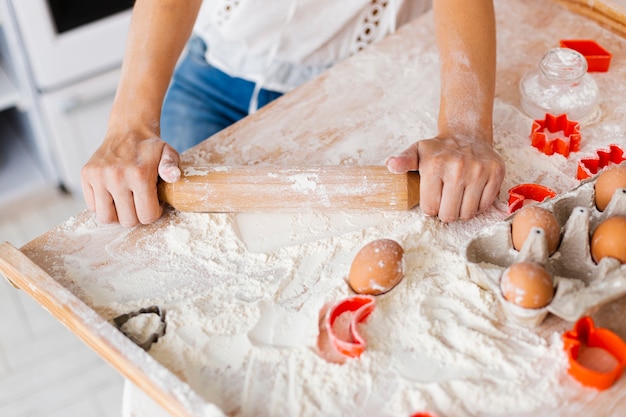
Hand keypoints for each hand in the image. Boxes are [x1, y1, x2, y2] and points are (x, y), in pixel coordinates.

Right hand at [81, 133, 180, 227]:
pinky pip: (92, 207)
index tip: (154, 203)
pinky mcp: (86, 175)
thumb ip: (172, 167)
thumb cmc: (150, 148)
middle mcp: (117, 176)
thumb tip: (173, 176)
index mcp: (140, 174)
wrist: (128, 130)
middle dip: (137, 216)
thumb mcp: (168, 154)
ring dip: (118, 215)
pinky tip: (114, 195)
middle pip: (127, 220)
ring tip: (126, 203)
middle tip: (140, 202)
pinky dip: (103, 206)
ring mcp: (99, 176)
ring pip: (106, 218)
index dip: (153, 213)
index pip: (146, 215)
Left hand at [386, 136, 504, 221]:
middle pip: (449, 215)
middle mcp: (457, 168)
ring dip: (461, 211)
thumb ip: (403, 161)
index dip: (430, 208)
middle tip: (446, 202)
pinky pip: (485, 205)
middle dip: (445, 213)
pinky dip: (477, 206)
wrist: (467, 134)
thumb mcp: (416, 152)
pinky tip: (471, 195)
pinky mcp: (496, 173)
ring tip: (458, 199)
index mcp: (434, 166)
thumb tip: (390, 164)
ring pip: (468, 213)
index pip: (430, 208)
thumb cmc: (439, 149)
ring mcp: (479, 171)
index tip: (433, 199)